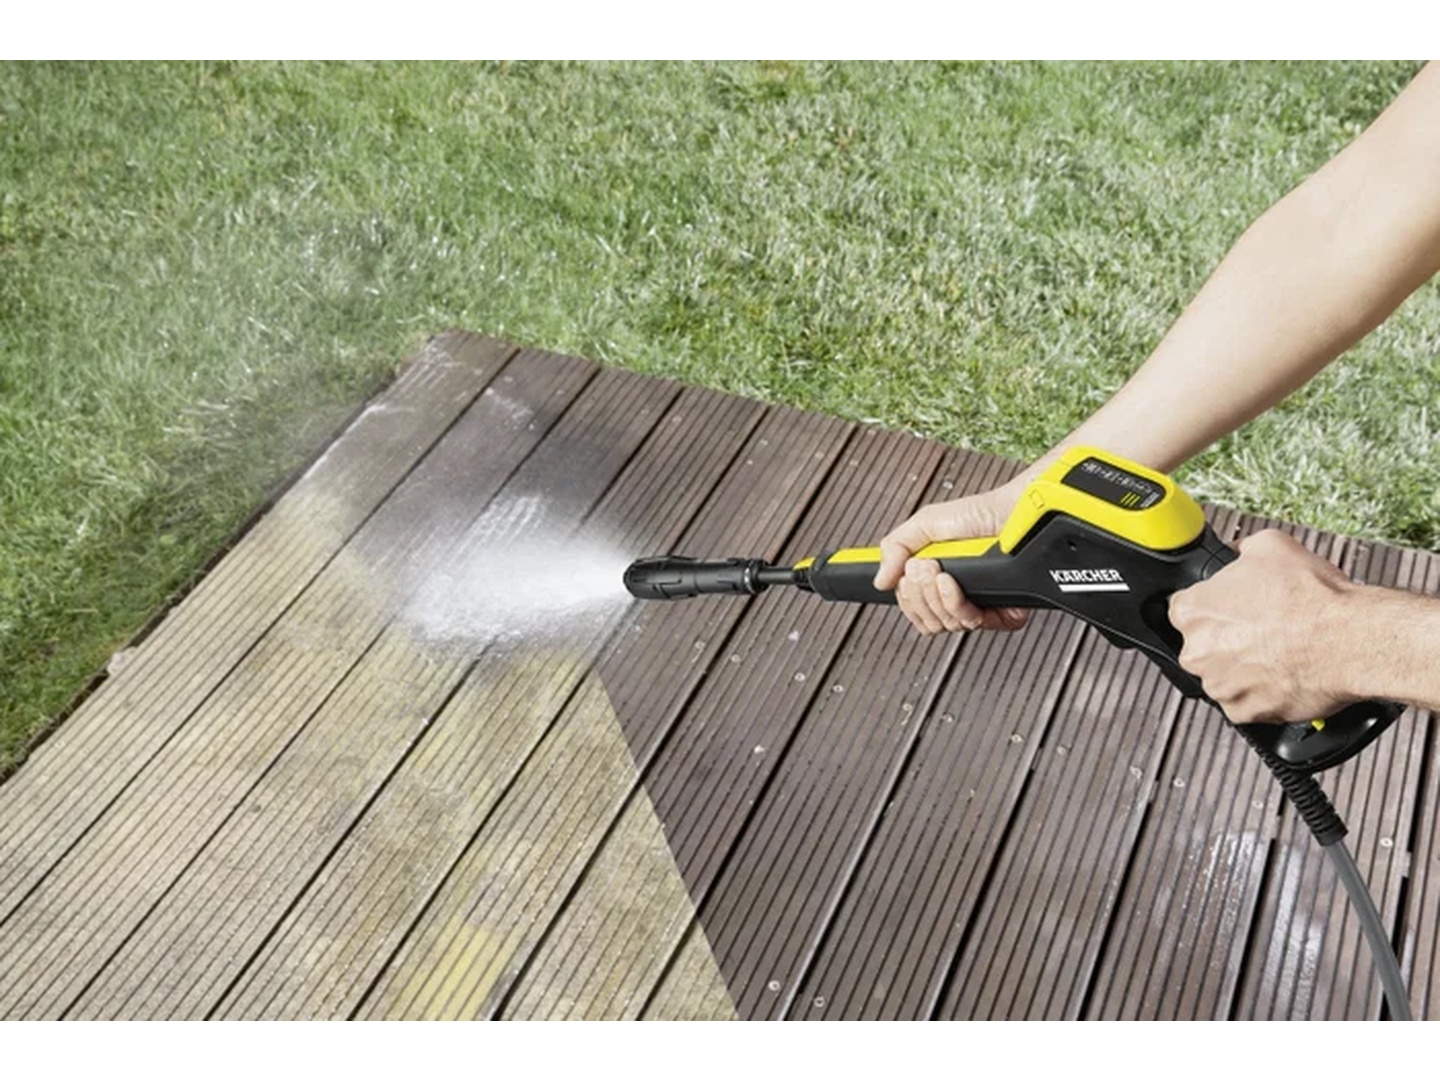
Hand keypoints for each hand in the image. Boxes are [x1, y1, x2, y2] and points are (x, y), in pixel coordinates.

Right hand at [873, 479, 1029, 634]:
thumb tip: (880, 581)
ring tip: (938, 570)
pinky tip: (954, 584)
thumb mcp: (926, 523)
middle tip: (923, 568)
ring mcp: (981, 605)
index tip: (904, 578)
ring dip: (936, 597)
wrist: (1015, 513)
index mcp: (939, 580)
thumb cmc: (981, 513)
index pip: (914, 609)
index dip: (906, 599)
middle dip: (919, 594)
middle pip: (926, 621)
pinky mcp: (1003, 613)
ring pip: (946, 625)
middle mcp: (960, 596)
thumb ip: (896, 547)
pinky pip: (974, 625)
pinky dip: (957, 605)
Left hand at [1167, 529, 1358, 723]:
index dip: (1213, 605)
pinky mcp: (1243, 712)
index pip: (1185, 607)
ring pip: (1223, 675)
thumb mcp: (1271, 546)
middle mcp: (1197, 651)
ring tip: (1278, 651)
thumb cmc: (1312, 599)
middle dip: (1228, 638)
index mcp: (1193, 611)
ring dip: (1244, 666)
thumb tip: (1240, 552)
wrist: (1349, 641)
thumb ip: (1242, 550)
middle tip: (1262, 630)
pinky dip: (1261, 692)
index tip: (1232, 608)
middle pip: (1203, 644)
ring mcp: (1219, 685)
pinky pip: (1244, 702)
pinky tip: (1283, 673)